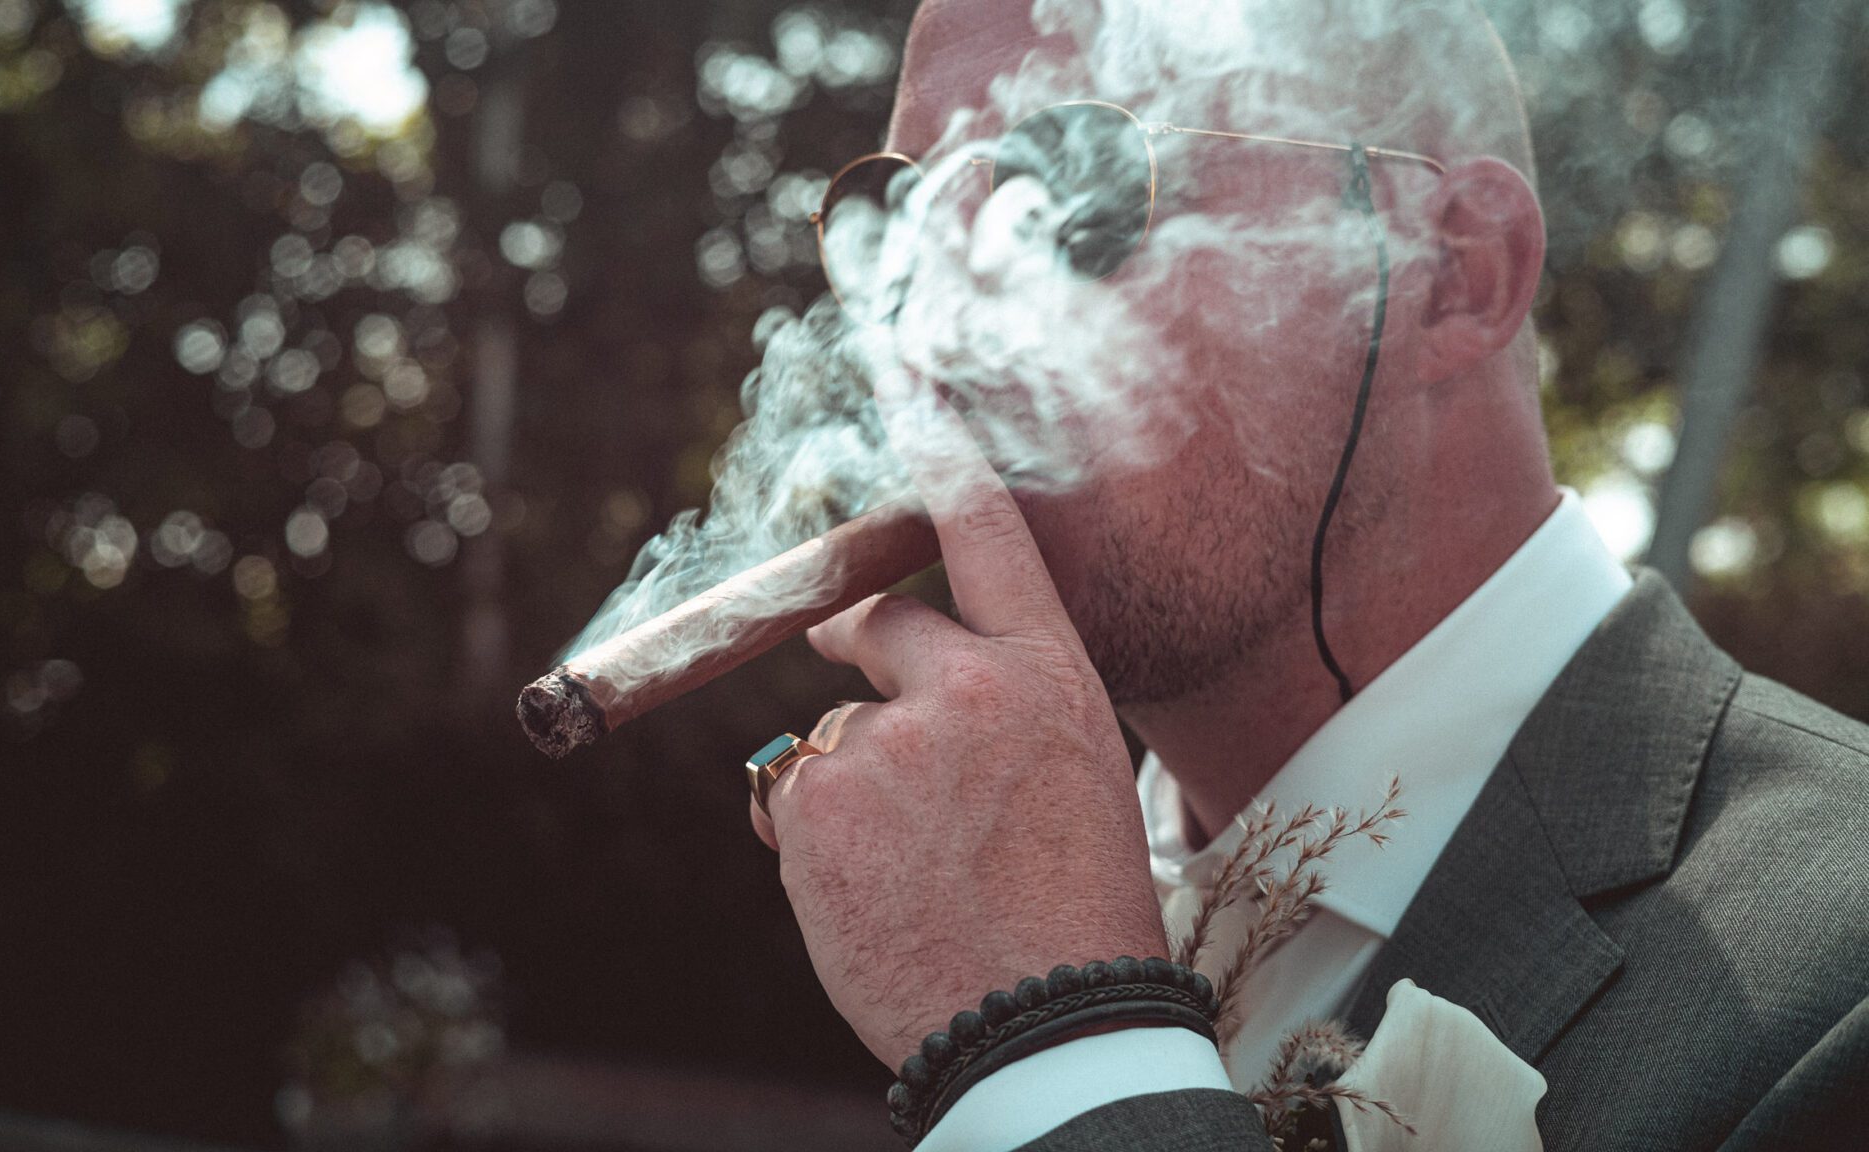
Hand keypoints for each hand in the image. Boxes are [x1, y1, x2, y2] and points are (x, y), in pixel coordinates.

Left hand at [750, 372, 1166, 1071]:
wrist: (1043, 1023)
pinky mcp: (814, 804)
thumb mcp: (1079, 779)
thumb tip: (921, 686)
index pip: (989, 539)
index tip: (913, 384)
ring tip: (913, 869)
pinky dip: (817, 837)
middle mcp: (963, 689)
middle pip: (871, 623)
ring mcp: (881, 745)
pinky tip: (874, 890)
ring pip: (831, 736)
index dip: (946, 459)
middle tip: (858, 672)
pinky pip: (791, 796)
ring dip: (853, 787)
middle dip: (855, 644)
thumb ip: (1004, 709)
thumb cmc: (1075, 910)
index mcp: (1048, 678)